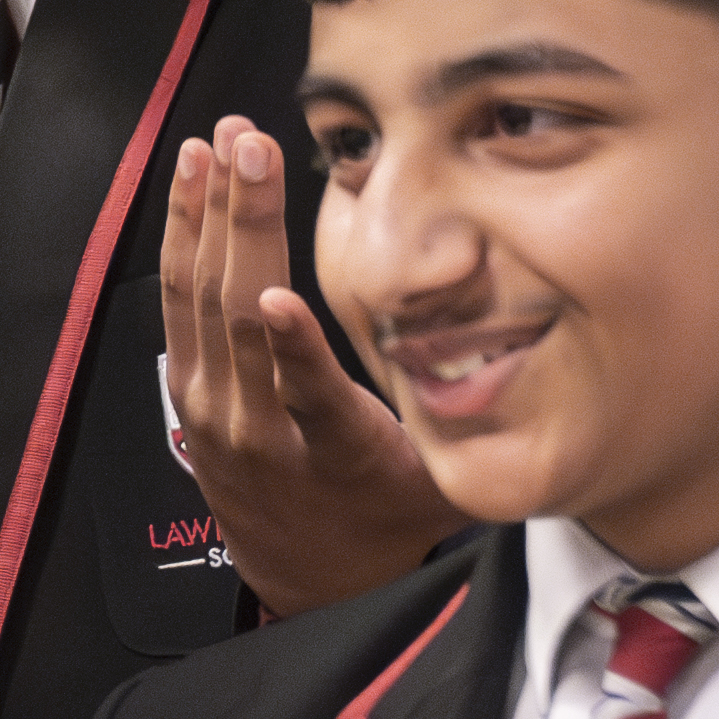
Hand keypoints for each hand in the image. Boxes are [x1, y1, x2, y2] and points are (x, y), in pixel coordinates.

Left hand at [160, 118, 460, 616]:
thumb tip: (540, 362)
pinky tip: (191, 180)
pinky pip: (177, 304)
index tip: (276, 298)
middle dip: (243, 226)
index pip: (309, 397)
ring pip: (197, 302)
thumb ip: (473, 423)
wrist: (308, 575)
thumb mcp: (443, 481)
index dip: (291, 349)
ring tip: (213, 144)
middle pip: (240, 321)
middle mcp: (259, 430)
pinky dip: (184, 236)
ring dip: (204, 215)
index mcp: (332, 453)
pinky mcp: (189, 392)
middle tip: (249, 147)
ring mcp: (212, 410)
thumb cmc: (389, 511)